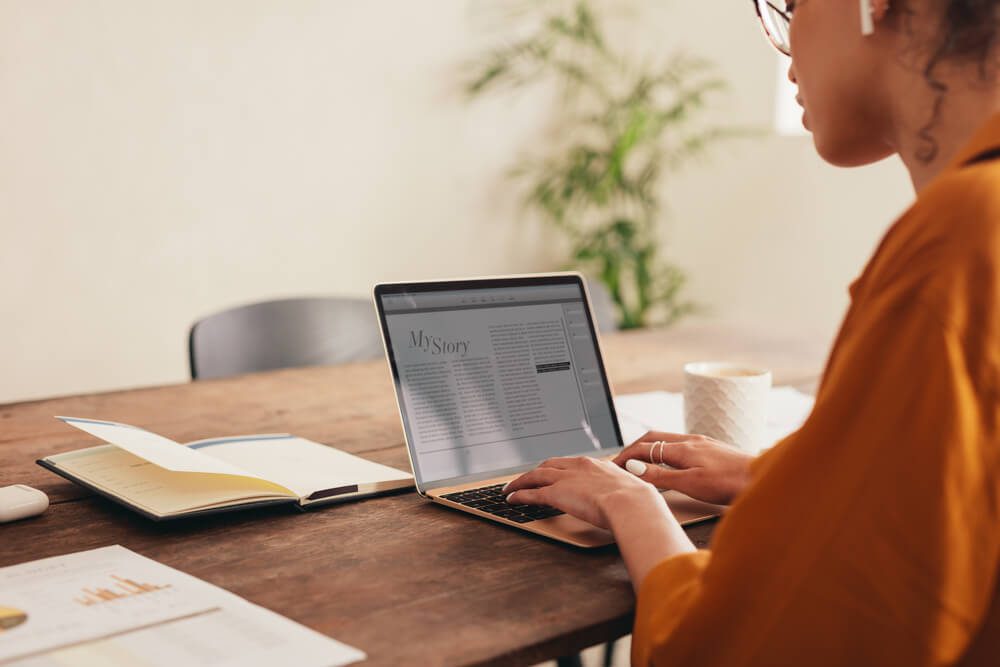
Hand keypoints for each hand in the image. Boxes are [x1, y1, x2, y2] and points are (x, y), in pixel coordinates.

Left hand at [503, 455, 665, 529]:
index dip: (558, 468)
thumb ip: (623, 492)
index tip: (552, 473)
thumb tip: (630, 501)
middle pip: (549, 465)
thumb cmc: (637, 502)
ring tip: (511, 488)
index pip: (570, 463)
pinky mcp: (555, 493)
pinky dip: (519, 495)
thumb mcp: (631, 490)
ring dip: (521, 481)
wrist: (631, 504)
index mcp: (596, 464)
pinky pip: (531, 492)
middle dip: (536, 471)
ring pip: (535, 475)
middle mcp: (578, 466)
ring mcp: (565, 478)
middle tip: (527, 478)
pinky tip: (512, 499)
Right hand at [612, 432, 753, 505]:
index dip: (626, 456)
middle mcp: (691, 441)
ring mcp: (703, 444)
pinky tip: (669, 463)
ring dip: (649, 449)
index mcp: (683, 448)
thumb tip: (634, 466)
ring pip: (667, 441)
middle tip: (621, 462)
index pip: (644, 447)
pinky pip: (680, 446)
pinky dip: (665, 452)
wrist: (762, 479)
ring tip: (640, 463)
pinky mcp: (712, 450)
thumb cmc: (729, 484)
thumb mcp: (690, 484)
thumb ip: (661, 475)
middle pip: (653, 438)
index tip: (613, 466)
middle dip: (634, 448)